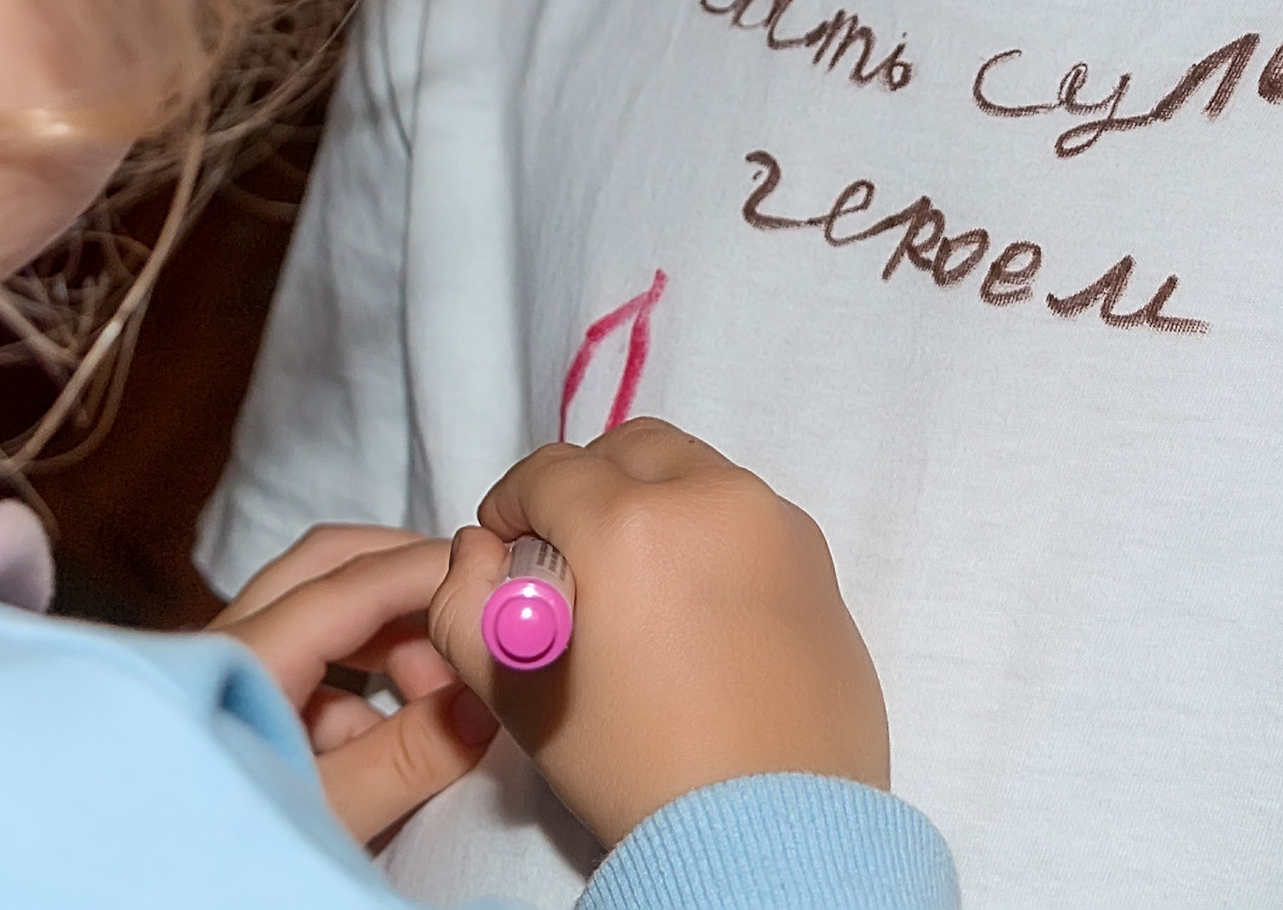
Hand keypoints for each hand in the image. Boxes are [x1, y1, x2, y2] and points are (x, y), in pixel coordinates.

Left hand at [218, 525, 497, 844]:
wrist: (153, 888)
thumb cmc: (221, 857)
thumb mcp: (328, 817)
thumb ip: (407, 757)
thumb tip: (484, 702)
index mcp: (243, 659)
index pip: (348, 583)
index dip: (425, 571)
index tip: (495, 573)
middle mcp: (224, 642)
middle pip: (326, 567)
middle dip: (404, 581)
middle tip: (467, 610)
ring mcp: (222, 670)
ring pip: (314, 612)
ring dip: (384, 639)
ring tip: (438, 697)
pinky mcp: (229, 703)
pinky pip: (301, 664)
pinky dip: (355, 684)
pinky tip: (388, 740)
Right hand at [423, 418, 888, 846]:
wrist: (771, 833)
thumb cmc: (637, 769)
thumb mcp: (521, 697)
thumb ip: (466, 608)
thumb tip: (478, 548)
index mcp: (630, 525)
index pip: (548, 472)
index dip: (512, 504)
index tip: (507, 545)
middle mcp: (709, 497)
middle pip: (628, 449)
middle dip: (586, 485)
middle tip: (570, 554)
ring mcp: (773, 520)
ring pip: (692, 468)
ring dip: (651, 500)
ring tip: (636, 582)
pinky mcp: (815, 554)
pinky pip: (744, 511)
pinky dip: (708, 530)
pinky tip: (696, 604)